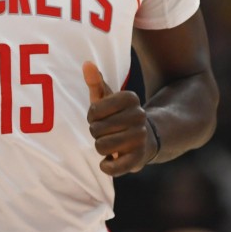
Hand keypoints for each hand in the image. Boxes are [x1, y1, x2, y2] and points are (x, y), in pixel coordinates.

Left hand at [83, 61, 155, 175]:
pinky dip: (106, 166)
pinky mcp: (139, 159)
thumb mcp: (106, 98)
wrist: (143, 139)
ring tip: (110, 143)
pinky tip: (110, 160)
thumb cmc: (117, 115)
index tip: (102, 117)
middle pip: (96, 129)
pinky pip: (112, 168)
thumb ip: (95, 81)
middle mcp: (139, 116)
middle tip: (107, 131)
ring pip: (101, 147)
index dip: (93, 116)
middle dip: (96, 132)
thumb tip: (86, 63)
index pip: (94, 110)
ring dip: (101, 147)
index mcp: (130, 98)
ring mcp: (140, 138)